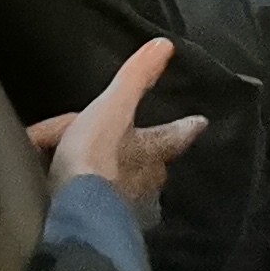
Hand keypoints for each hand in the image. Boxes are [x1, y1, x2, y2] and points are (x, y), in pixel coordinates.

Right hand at [27, 37, 204, 211]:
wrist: (71, 213)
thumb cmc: (96, 158)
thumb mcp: (112, 109)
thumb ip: (135, 79)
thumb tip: (164, 46)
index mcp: (152, 151)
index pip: (175, 134)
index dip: (185, 127)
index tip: (199, 123)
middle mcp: (145, 181)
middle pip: (148, 163)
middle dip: (140, 155)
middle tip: (121, 145)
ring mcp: (124, 206)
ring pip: (121, 185)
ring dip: (107, 177)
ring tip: (88, 172)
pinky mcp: (99, 224)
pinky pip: (95, 206)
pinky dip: (85, 198)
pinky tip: (70, 198)